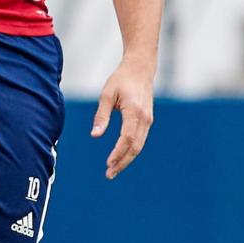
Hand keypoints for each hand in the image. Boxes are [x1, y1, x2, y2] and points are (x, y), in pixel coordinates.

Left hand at [90, 59, 154, 178]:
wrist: (140, 68)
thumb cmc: (121, 79)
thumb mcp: (107, 94)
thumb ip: (101, 116)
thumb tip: (95, 136)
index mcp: (134, 111)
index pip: (127, 139)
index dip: (118, 153)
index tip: (108, 164)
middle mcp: (145, 118)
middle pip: (135, 147)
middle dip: (123, 162)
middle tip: (109, 174)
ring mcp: (148, 120)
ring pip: (139, 145)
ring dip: (127, 158)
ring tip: (113, 169)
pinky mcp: (147, 120)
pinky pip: (140, 139)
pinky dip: (131, 150)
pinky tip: (121, 156)